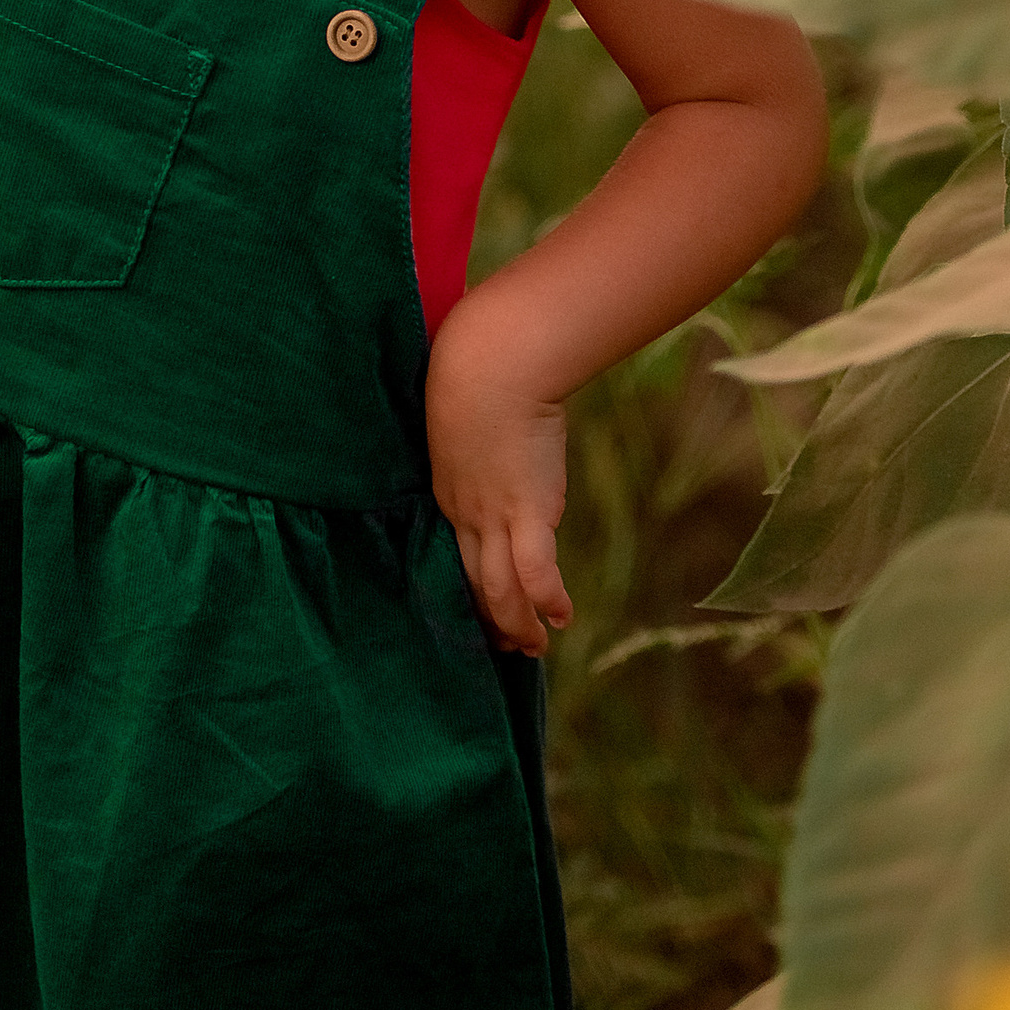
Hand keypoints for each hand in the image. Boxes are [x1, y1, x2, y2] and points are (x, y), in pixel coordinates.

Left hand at [425, 296, 573, 658]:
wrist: (491, 361)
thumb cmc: (477, 367)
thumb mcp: (467, 410)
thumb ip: (476, 436)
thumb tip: (494, 430)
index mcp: (448, 491)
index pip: (459, 554)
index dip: (474, 587)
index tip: (486, 608)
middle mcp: (465, 513)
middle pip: (475, 582)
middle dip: (493, 619)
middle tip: (510, 646)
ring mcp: (494, 514)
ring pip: (500, 588)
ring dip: (517, 623)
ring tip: (534, 647)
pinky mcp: (526, 507)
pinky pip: (534, 569)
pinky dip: (546, 598)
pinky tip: (561, 617)